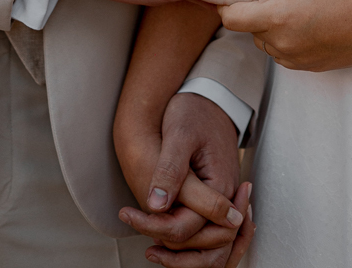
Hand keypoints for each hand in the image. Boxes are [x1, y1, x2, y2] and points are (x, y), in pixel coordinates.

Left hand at [117, 93, 254, 265]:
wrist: (208, 98)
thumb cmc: (194, 112)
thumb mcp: (179, 135)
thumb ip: (170, 171)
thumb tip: (156, 206)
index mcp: (220, 187)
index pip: (187, 228)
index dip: (153, 227)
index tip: (126, 213)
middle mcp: (225, 200)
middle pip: (200, 246)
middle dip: (167, 249)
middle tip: (132, 224)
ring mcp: (221, 201)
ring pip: (206, 246)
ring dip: (178, 252)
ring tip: (147, 243)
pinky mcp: (213, 199)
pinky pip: (203, 232)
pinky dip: (184, 240)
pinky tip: (160, 232)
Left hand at [219, 0, 351, 70]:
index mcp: (280, 17)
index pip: (232, 18)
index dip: (228, 3)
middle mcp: (282, 43)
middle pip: (246, 29)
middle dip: (250, 10)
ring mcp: (294, 59)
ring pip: (263, 42)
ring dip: (266, 26)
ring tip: (287, 5)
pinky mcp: (306, 67)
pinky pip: (280, 53)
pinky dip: (281, 38)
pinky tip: (301, 21)